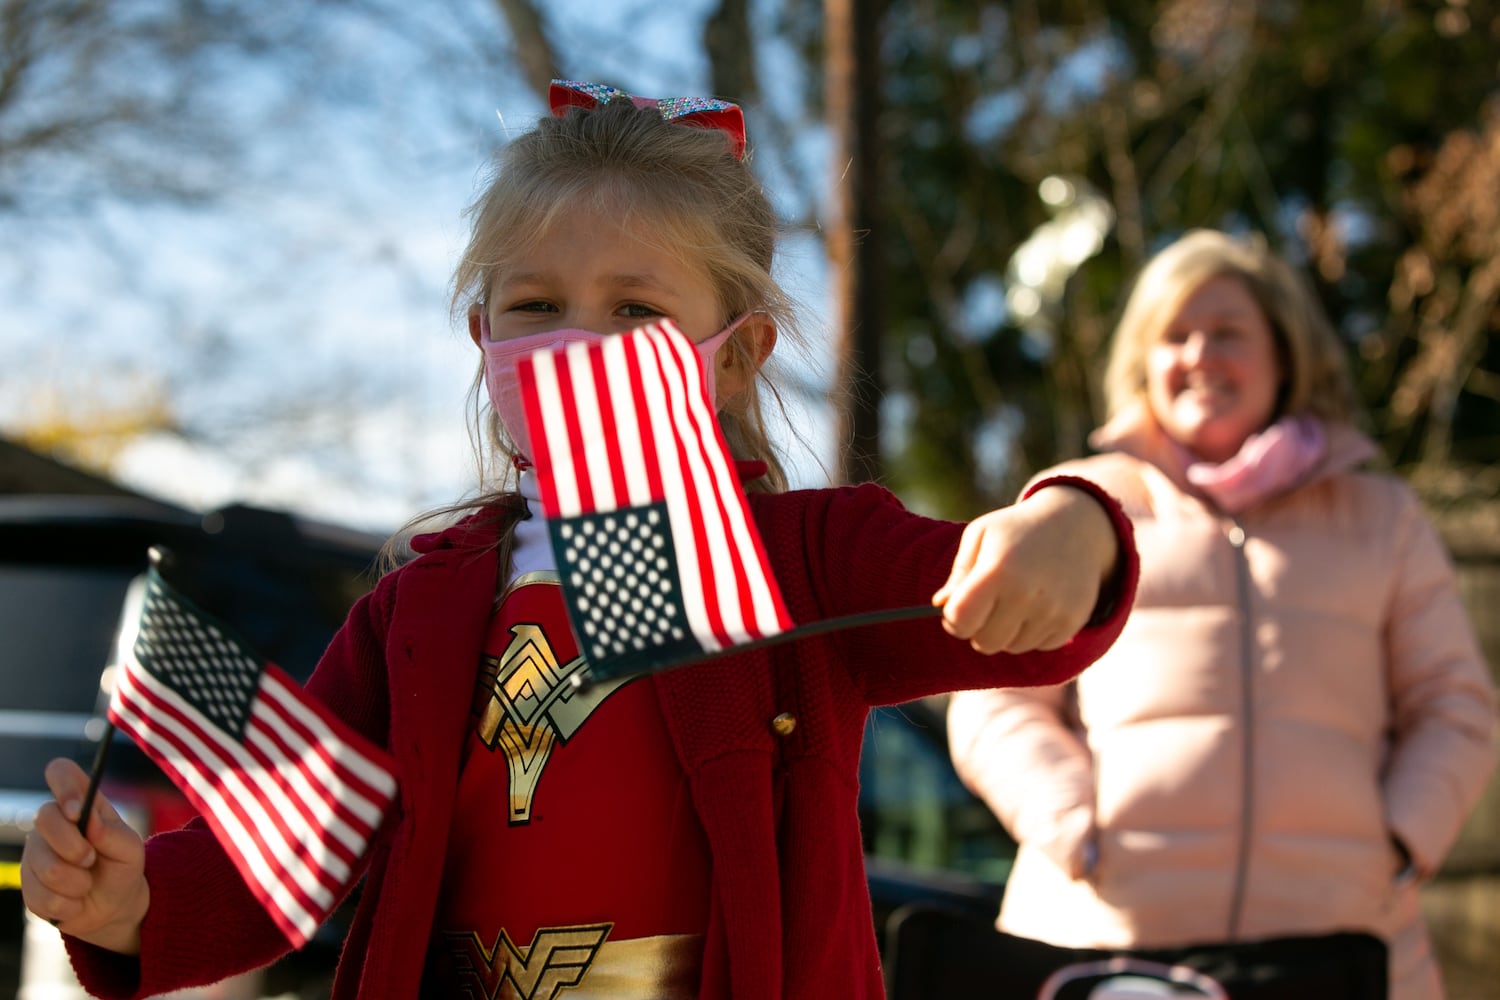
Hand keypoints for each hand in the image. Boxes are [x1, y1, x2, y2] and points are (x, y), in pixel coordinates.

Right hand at [21, 757, 148, 955]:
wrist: (113, 907)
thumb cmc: (122, 868)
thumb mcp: (131, 850)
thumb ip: (113, 834)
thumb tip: (90, 822)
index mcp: (82, 804)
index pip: (60, 772)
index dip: (64, 786)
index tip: (77, 812)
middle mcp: (53, 822)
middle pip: (44, 817)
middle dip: (74, 847)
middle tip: (91, 859)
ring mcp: (35, 852)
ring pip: (46, 866)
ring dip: (77, 882)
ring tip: (87, 884)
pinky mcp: (27, 884)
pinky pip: (41, 896)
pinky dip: (68, 904)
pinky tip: (76, 901)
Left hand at [933, 485, 1117, 653]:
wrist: (1075, 525)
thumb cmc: (1017, 530)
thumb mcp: (980, 535)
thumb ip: (958, 574)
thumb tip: (941, 606)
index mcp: (998, 570)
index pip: (960, 620)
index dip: (952, 619)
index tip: (956, 608)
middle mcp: (1028, 594)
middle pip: (984, 642)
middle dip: (978, 628)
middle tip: (986, 606)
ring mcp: (1053, 611)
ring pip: (1012, 647)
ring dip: (1006, 631)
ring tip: (1015, 599)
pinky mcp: (1073, 622)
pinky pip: (1038, 646)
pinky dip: (1032, 632)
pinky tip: (1037, 604)